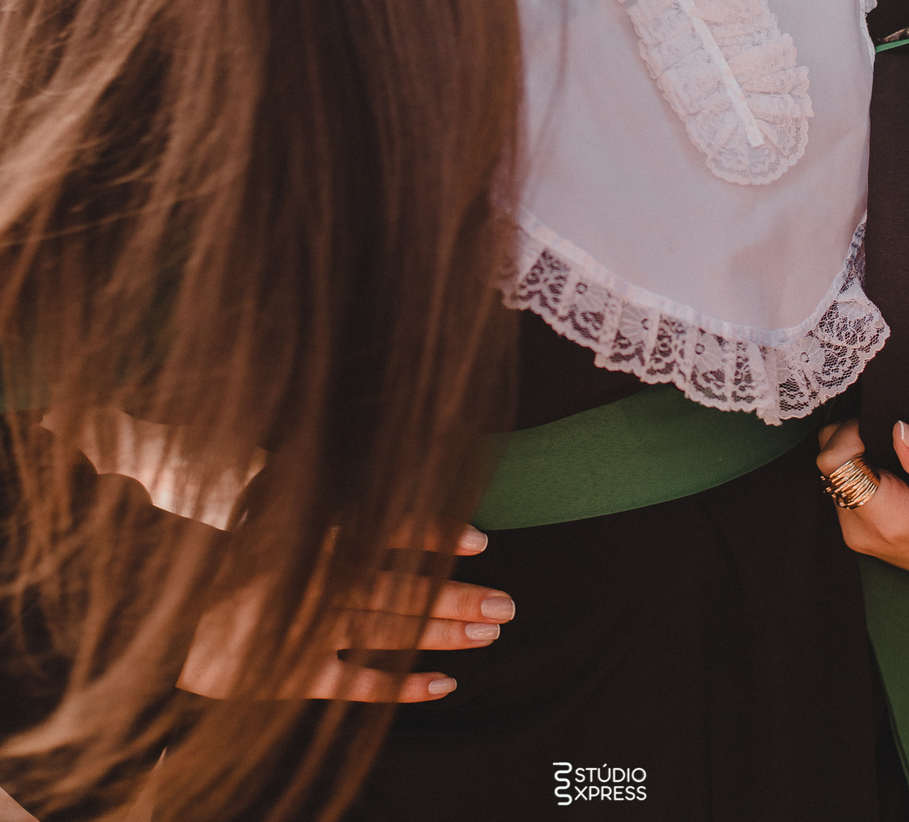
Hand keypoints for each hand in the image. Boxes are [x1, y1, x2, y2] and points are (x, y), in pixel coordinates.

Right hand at [177, 523, 513, 702]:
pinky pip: (357, 685)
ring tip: (490, 633)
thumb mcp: (259, 497)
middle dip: (459, 595)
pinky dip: (401, 685)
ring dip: (444, 632)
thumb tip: (355, 472)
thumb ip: (312, 492)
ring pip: (392, 632)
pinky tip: (443, 685)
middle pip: (404, 589)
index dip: (437, 536)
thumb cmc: (203, 544)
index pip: (390, 533)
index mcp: (314, 536)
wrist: (151, 605)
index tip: (481, 539)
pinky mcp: (291, 673)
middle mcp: (321, 582)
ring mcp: (309, 629)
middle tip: (507, 604)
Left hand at [815, 418, 908, 577]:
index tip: (879, 427)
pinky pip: (841, 487)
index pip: (834, 462)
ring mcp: (853, 533)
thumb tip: (900, 429)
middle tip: (889, 439)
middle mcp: (859, 529)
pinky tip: (887, 473)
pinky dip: (857, 472)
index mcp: (884, 518)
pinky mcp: (854, 531)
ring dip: (854, 457)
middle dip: (851, 441)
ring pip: (831, 474)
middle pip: (828, 465)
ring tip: (893, 459)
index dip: (849, 433)